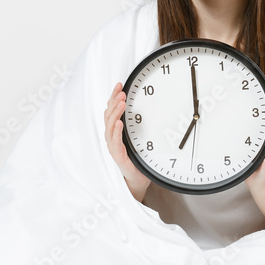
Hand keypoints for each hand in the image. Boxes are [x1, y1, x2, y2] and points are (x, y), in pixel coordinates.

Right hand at [104, 82, 151, 200]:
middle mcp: (113, 138)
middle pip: (108, 116)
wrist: (139, 180)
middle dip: (114, 102)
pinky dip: (116, 132)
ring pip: (109, 127)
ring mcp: (114, 147)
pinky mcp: (119, 157)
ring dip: (115, 114)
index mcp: (117, 132)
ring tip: (121, 104)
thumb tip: (157, 106)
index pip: (112, 110)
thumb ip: (144, 124)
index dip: (114, 96)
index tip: (120, 85)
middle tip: (121, 92)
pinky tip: (119, 124)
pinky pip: (115, 143)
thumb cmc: (141, 160)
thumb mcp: (143, 138)